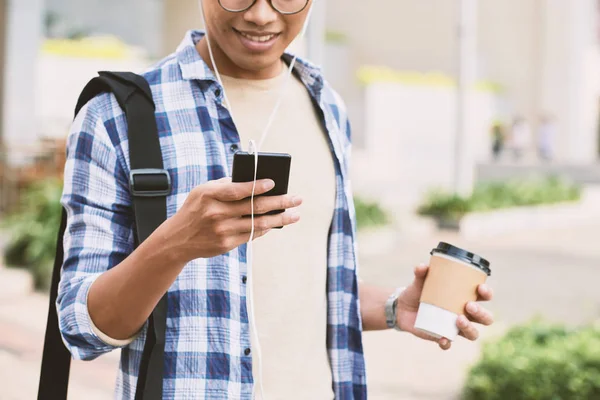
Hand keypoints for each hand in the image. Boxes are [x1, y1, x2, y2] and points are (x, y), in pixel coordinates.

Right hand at [168, 177, 301, 260]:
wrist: (177, 240)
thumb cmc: (195, 210)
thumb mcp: (202, 191)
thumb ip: (225, 185)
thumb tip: (254, 180)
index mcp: (209, 195)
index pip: (238, 190)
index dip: (257, 186)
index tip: (274, 183)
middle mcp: (216, 213)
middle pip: (255, 207)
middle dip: (280, 202)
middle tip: (297, 199)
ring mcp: (222, 230)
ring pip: (258, 223)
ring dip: (280, 219)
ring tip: (295, 215)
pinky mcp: (226, 244)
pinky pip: (251, 235)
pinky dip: (265, 228)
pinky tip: (275, 223)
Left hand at [396, 264, 493, 349]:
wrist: (402, 308)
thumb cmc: (417, 291)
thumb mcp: (419, 281)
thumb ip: (421, 273)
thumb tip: (422, 266)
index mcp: (464, 297)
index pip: (484, 296)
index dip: (487, 293)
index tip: (480, 288)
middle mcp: (464, 314)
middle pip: (485, 318)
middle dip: (481, 313)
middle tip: (469, 305)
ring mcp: (454, 327)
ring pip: (473, 334)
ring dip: (470, 328)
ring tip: (458, 320)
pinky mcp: (442, 336)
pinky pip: (448, 344)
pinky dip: (447, 342)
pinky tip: (442, 338)